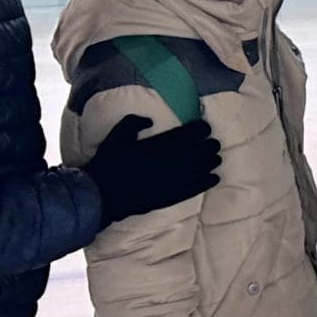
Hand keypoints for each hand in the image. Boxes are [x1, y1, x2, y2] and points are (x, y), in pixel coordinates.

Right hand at [88, 114, 222, 223]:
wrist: (100, 195)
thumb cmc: (108, 164)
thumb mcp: (116, 136)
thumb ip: (133, 122)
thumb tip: (151, 119)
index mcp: (159, 147)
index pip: (188, 135)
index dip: (200, 129)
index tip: (204, 127)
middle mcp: (170, 163)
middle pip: (199, 152)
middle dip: (209, 145)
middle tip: (212, 142)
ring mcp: (172, 181)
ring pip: (200, 169)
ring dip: (211, 162)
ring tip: (215, 157)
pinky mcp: (171, 196)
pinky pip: (195, 188)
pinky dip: (207, 182)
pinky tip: (214, 177)